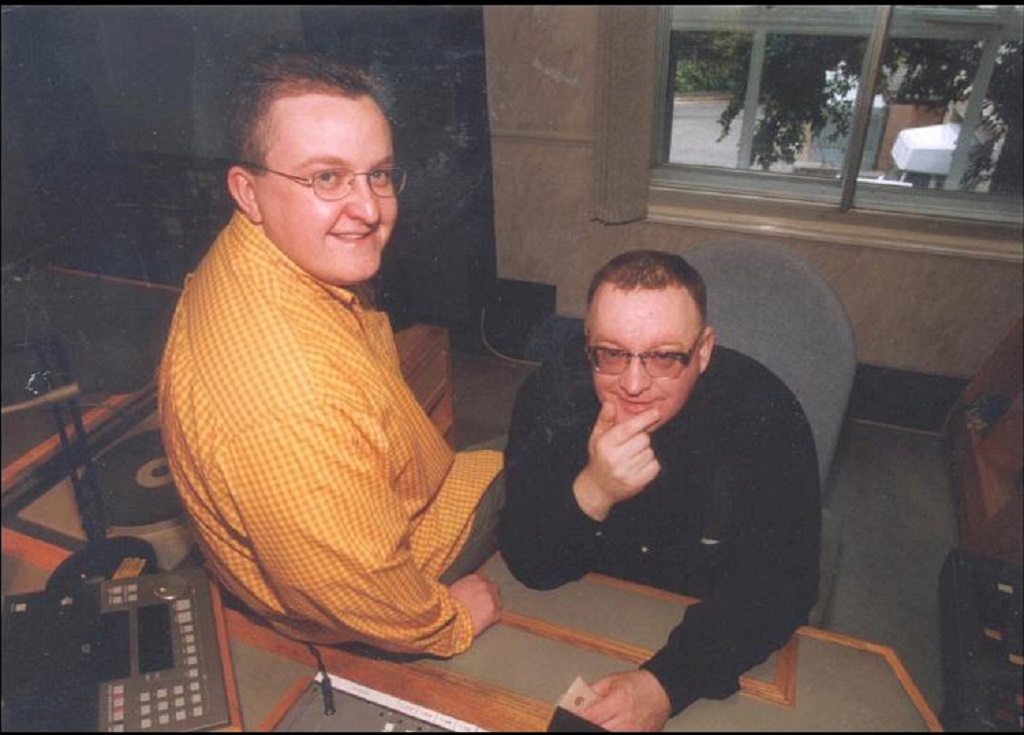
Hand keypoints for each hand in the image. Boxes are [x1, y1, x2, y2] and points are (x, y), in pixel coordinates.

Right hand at [448, 571, 501, 636]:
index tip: (480, 594)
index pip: (485, 580)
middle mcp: (485, 586)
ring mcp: (491, 599)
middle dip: (490, 596)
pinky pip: (497, 615)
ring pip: (498, 602)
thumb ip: (467, 586)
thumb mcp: (455, 589)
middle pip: (494, 589)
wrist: (447, 618)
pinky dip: (492, 619)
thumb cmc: (446, 605)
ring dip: (492, 608)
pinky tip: (482, 622)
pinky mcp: (494, 612)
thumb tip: (470, 592)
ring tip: (482, 616)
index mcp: (475, 578)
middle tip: (483, 605)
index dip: (482, 588)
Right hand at [574, 402, 660, 520]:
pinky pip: (655, 466)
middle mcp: (614, 459)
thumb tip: (611, 403)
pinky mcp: (637, 483)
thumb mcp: (598, 437)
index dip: (644, 419)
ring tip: (633, 457)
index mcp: (605, 445)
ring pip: (650, 453)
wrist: (599, 487)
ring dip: (645, 452)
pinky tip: (639, 466)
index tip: (655, 413)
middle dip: (641, 438)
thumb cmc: (600, 457)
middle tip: (632, 444)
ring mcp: (626, 473)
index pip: (628, 428)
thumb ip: (605, 419)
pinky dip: (650, 464)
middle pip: (644, 439)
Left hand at [579, 670, 671, 731]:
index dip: (578, 716)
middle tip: (581, 719)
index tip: (571, 714)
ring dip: (599, 727)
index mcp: (618, 701)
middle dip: (587, 723)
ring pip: (607, 733)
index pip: (591, 715)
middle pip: (598, 728)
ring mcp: (633, 731)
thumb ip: (593, 691)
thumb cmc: (639, 684)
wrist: (661, 691)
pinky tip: (610, 724)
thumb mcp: (611, 680)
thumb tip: (578, 701)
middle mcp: (626, 719)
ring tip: (599, 720)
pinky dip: (612, 730)